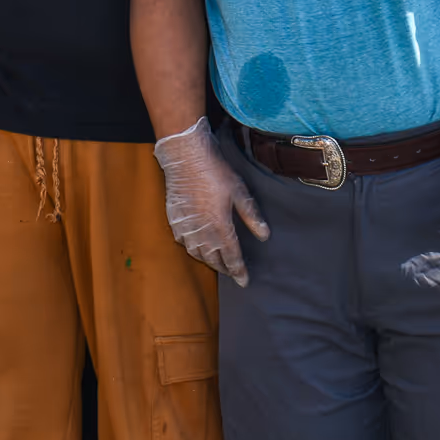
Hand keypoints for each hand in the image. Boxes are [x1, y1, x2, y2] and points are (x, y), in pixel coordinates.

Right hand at [153, 118, 269, 286]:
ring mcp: (186, 227)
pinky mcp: (174, 220)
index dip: (239, 271)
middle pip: (214, 259)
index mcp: (220, 226)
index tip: (244, 281)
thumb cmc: (215, 172)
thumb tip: (264, 236)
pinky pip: (184, 243)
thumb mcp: (239, 191)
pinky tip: (196, 246)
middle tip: (232, 271)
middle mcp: (202, 232)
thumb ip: (251, 215)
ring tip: (216, 262)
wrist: (186, 157)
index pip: (232, 257)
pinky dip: (192, 248)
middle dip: (224, 268)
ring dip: (208, 260)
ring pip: (197, 254)